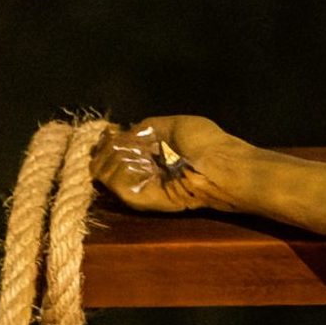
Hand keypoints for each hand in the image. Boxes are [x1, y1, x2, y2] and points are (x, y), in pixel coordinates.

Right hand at [92, 115, 237, 212]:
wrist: (221, 166)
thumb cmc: (205, 143)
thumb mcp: (174, 125)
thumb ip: (146, 128)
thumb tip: (122, 133)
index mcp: (156, 153)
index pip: (122, 148)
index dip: (110, 139)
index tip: (106, 132)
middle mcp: (147, 171)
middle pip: (110, 161)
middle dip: (104, 149)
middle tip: (108, 141)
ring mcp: (144, 187)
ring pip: (107, 174)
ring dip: (106, 158)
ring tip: (116, 150)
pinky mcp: (143, 199)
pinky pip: (115, 186)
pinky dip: (110, 171)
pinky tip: (119, 160)